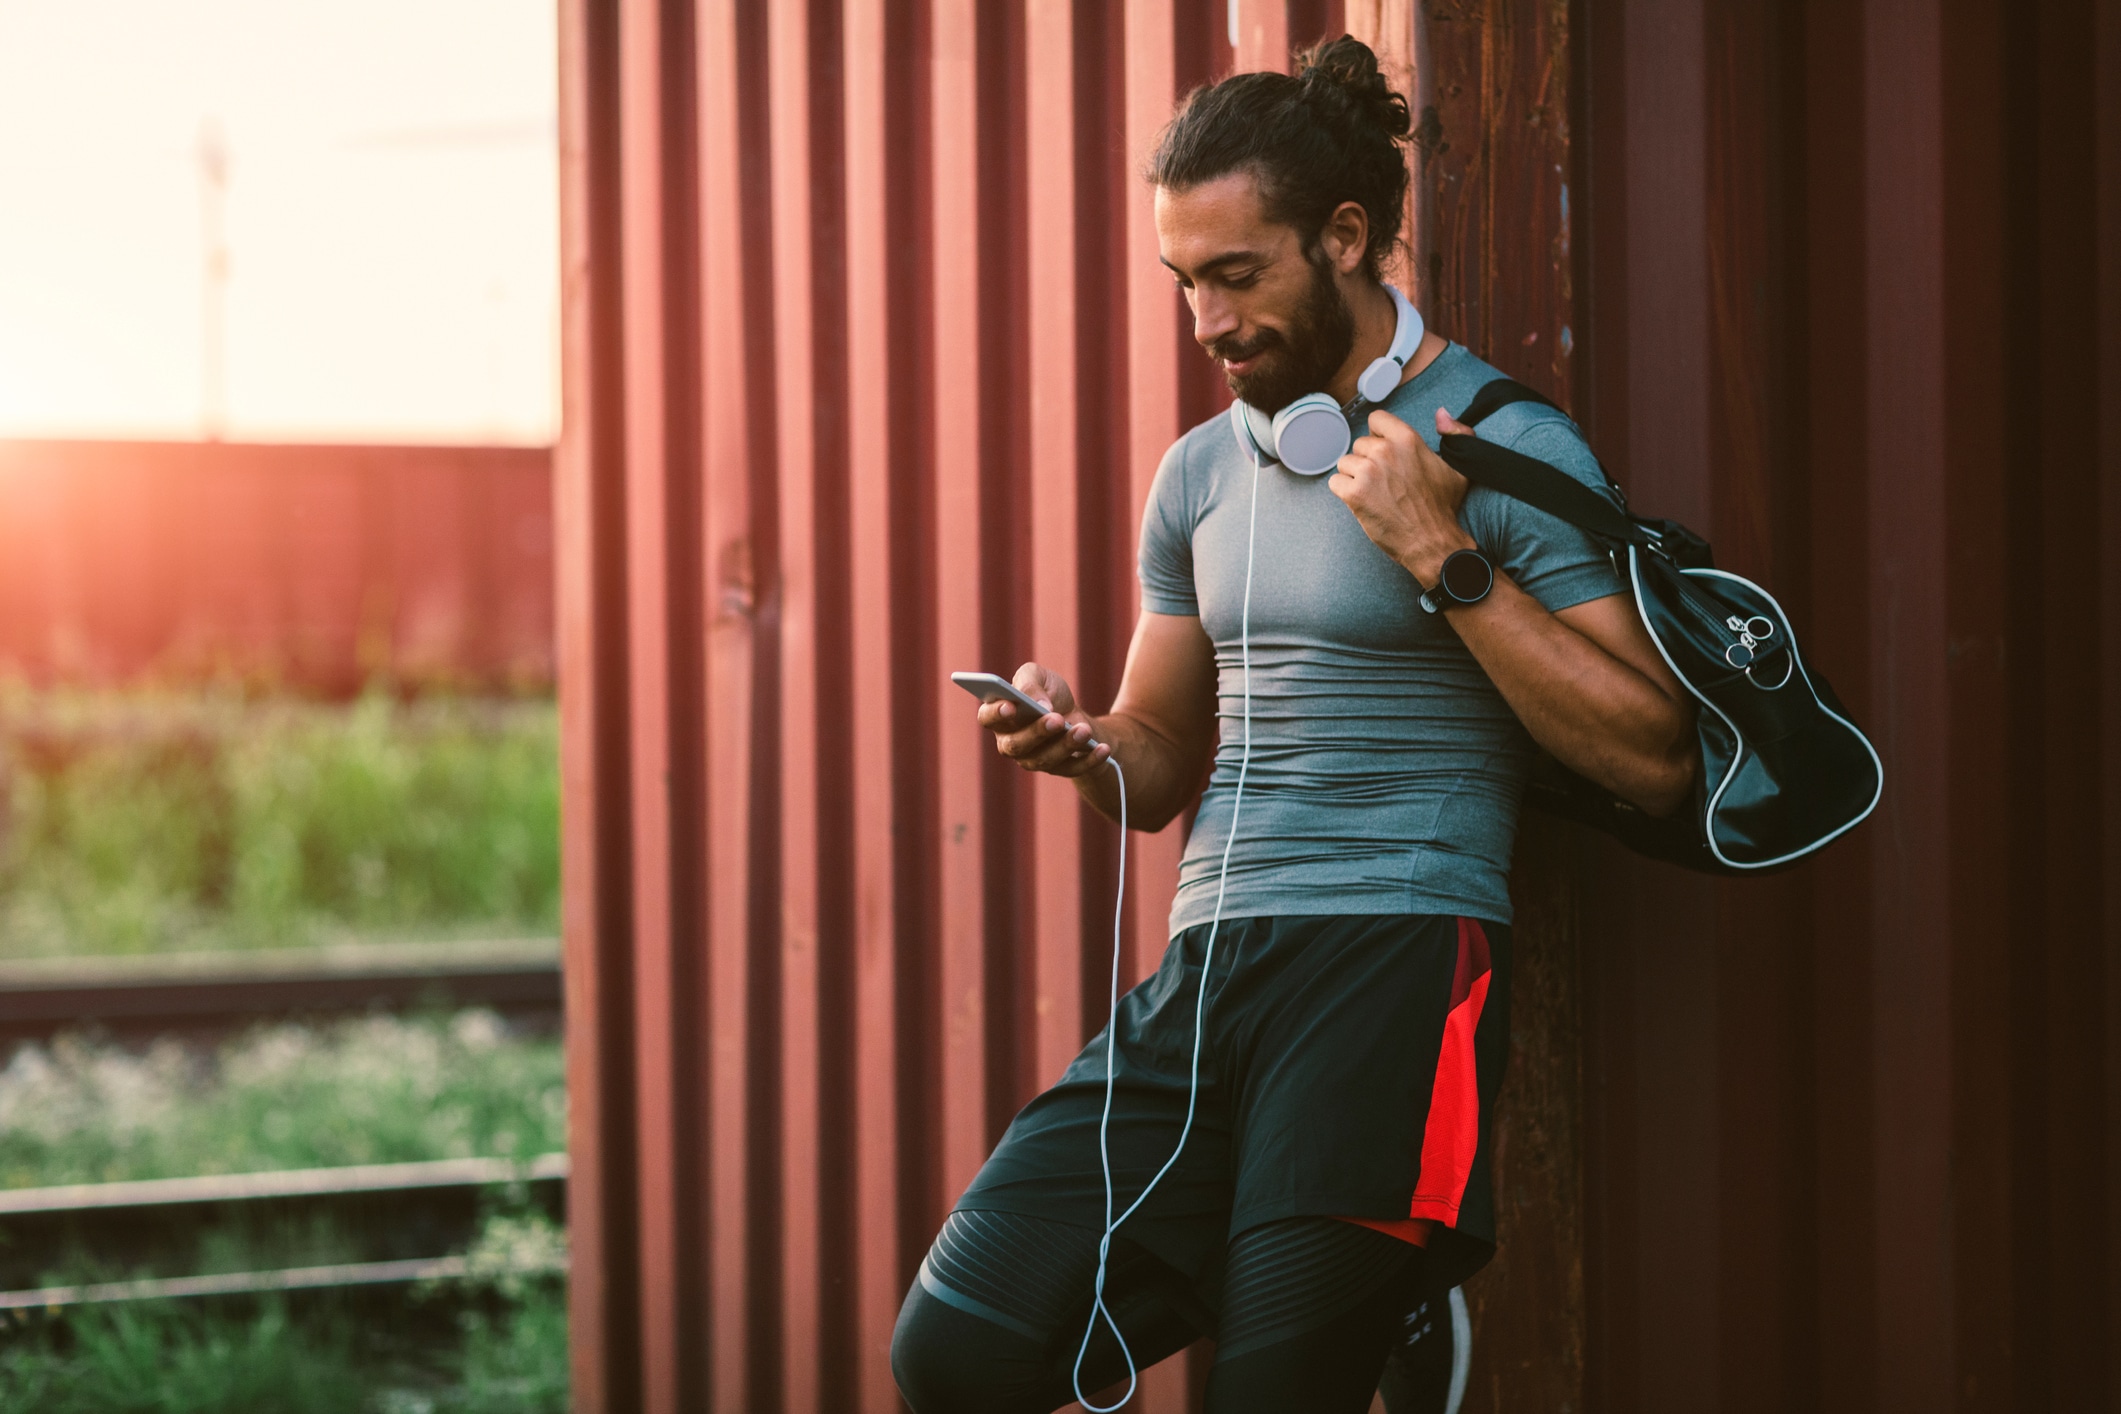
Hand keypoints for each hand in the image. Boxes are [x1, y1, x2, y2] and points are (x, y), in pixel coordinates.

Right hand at [975, 662, 1111, 777]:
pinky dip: (1089, 760)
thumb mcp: (1040, 676)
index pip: (987, 718)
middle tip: (1056, 719)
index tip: (1011, 706)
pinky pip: (1072, 770)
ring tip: (1084, 730)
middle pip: (1016, 745)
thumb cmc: (1049, 693)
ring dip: (1065, 745)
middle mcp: (1010, 743)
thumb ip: (1030, 682)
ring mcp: (1033, 760)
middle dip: (1036, 732)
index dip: (996, 714)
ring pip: (1044, 759)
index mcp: (999, 716)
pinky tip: (1103, 748)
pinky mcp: (1058, 769)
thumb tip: (1038, 703)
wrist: (1073, 713)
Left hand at [1329, 406, 1479, 584]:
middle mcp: (1385, 451)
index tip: (1386, 453)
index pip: (1376, 420)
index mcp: (1407, 439)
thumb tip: (1441, 413)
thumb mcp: (1458, 467)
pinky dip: (1345, 493)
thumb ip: (1455, 434)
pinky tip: (1363, 502)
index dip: (1378, 436)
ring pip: (1345, 464)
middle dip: (1368, 461)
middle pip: (1359, 445)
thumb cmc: (1442, 507)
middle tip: (1386, 482)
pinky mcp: (1354, 493)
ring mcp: (1368, 471)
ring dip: (1355, 478)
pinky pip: (1335, 483)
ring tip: (1376, 494)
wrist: (1433, 542)